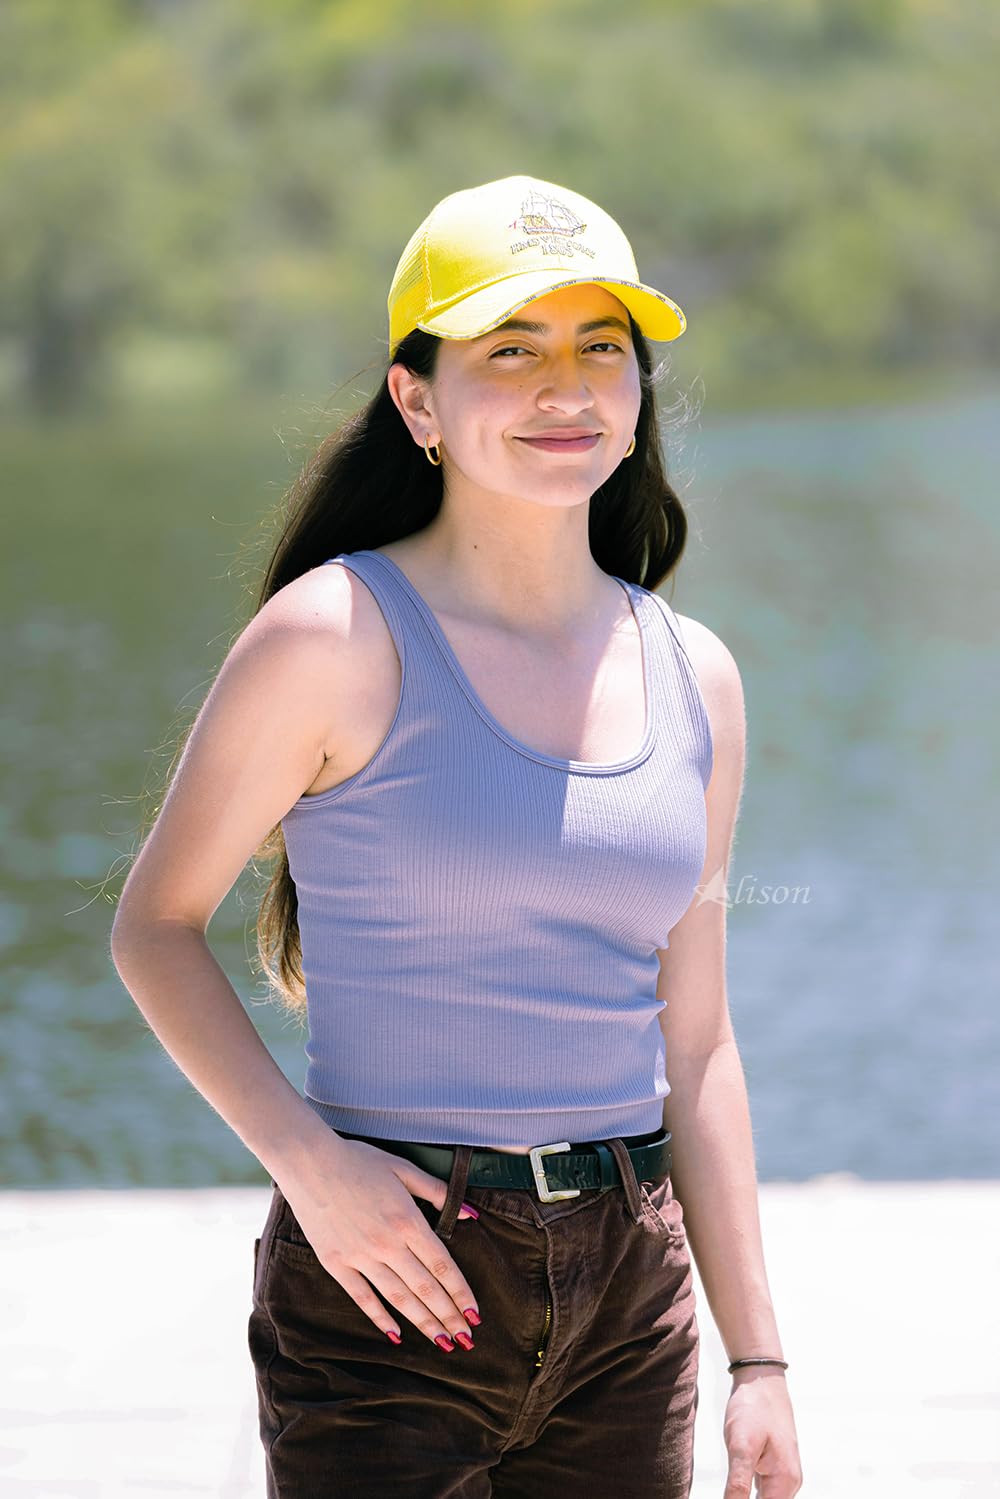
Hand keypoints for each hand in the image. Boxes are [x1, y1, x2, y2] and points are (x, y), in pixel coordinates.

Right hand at [275, 1134, 480, 1350]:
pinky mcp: (336, 1264)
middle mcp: (387, 1244)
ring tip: (442, 1343)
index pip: (443, 1265)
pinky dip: (380, 1317)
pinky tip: (396, 1334)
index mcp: (407, 1220)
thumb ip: (437, 1191)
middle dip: (449, 1317)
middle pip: (426, 1288)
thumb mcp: (403, 1168)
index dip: (461, 1293)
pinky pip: (363, 1297)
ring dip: (423, 1323)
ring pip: (399, 1297)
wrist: (309, 1162)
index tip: (475, 1314)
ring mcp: (360, 1257)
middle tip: (467, 1340)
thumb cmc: (359, 1160)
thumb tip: (471, 1214)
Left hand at [722, 1367, 802, 1496]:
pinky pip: (763, 1491)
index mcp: (785, 1481)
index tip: (729, 1494)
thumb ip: (738, 1484)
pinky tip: (735, 1490)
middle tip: (728, 1489)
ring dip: (746, 1498)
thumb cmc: (753, 1407)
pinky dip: (748, 1494)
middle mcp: (789, 1482)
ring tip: (730, 1489)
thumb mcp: (741, 1445)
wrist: (761, 1377)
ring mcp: (783, 1474)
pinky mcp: (774, 1465)